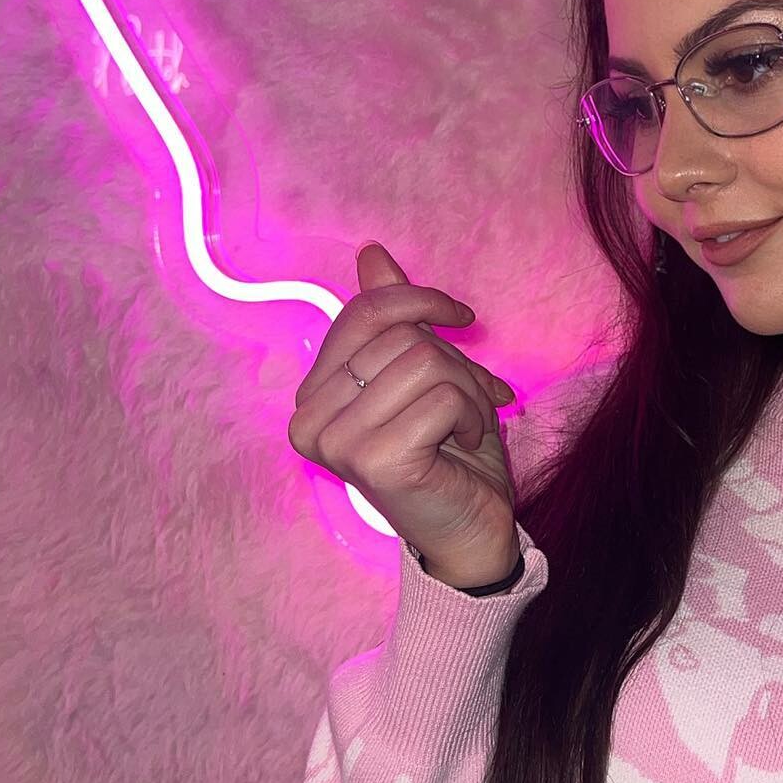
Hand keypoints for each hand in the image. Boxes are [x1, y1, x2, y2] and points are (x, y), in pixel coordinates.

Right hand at [287, 241, 521, 587]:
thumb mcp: (423, 372)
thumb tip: (372, 254)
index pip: (361, 315)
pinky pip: (441, 396)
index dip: (417, 300)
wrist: (472, 527)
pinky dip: (470, 413)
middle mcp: (309, 420)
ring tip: (465, 424)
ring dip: (466, 389)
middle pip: (398, 337)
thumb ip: (391, 320)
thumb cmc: (447, 452)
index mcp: (312, 397)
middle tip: (469, 400)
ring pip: (423, 361)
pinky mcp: (373, 461)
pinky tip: (462, 445)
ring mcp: (336, 444)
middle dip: (452, 360)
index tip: (462, 315)